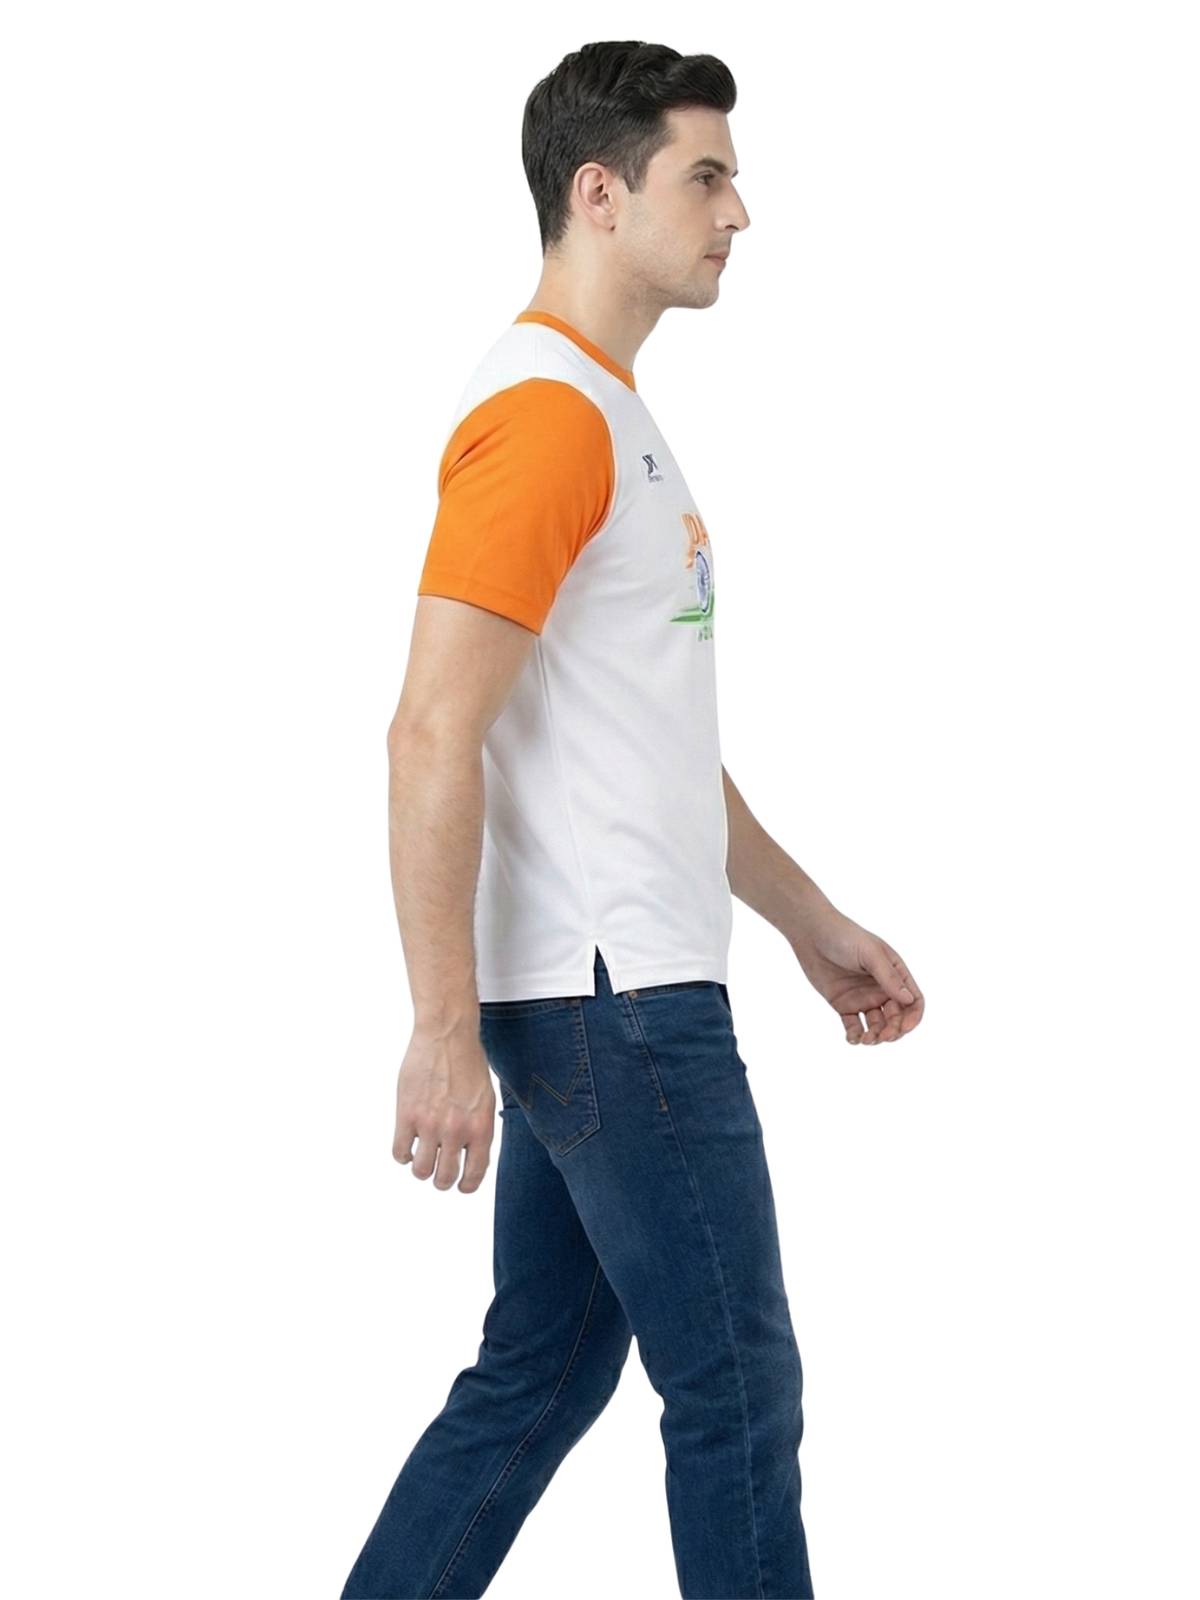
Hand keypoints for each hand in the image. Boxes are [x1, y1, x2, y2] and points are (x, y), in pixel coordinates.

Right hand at [392, 1021, 496, 1191]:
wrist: (447, 1034)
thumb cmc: (468, 1063)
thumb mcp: (485, 1099)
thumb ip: (478, 1129)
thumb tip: (469, 1155)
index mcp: (481, 1128)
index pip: (474, 1174)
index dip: (466, 1185)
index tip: (461, 1185)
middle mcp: (456, 1131)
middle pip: (444, 1178)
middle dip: (441, 1180)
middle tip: (438, 1172)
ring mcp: (430, 1125)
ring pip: (420, 1171)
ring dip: (421, 1169)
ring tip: (422, 1158)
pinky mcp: (406, 1115)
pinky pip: (399, 1152)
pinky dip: (403, 1154)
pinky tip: (407, 1144)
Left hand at [790, 905, 924, 1045]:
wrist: (812, 934)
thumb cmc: (845, 937)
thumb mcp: (870, 954)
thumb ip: (889, 978)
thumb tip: (909, 1001)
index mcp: (895, 974)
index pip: (913, 1001)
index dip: (913, 1018)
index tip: (904, 1028)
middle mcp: (882, 989)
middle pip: (896, 1018)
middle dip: (893, 1031)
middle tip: (882, 1036)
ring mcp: (863, 998)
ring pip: (876, 1026)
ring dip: (875, 1036)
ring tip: (866, 1040)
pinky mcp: (844, 1004)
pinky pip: (854, 1025)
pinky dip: (855, 1036)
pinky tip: (853, 1039)